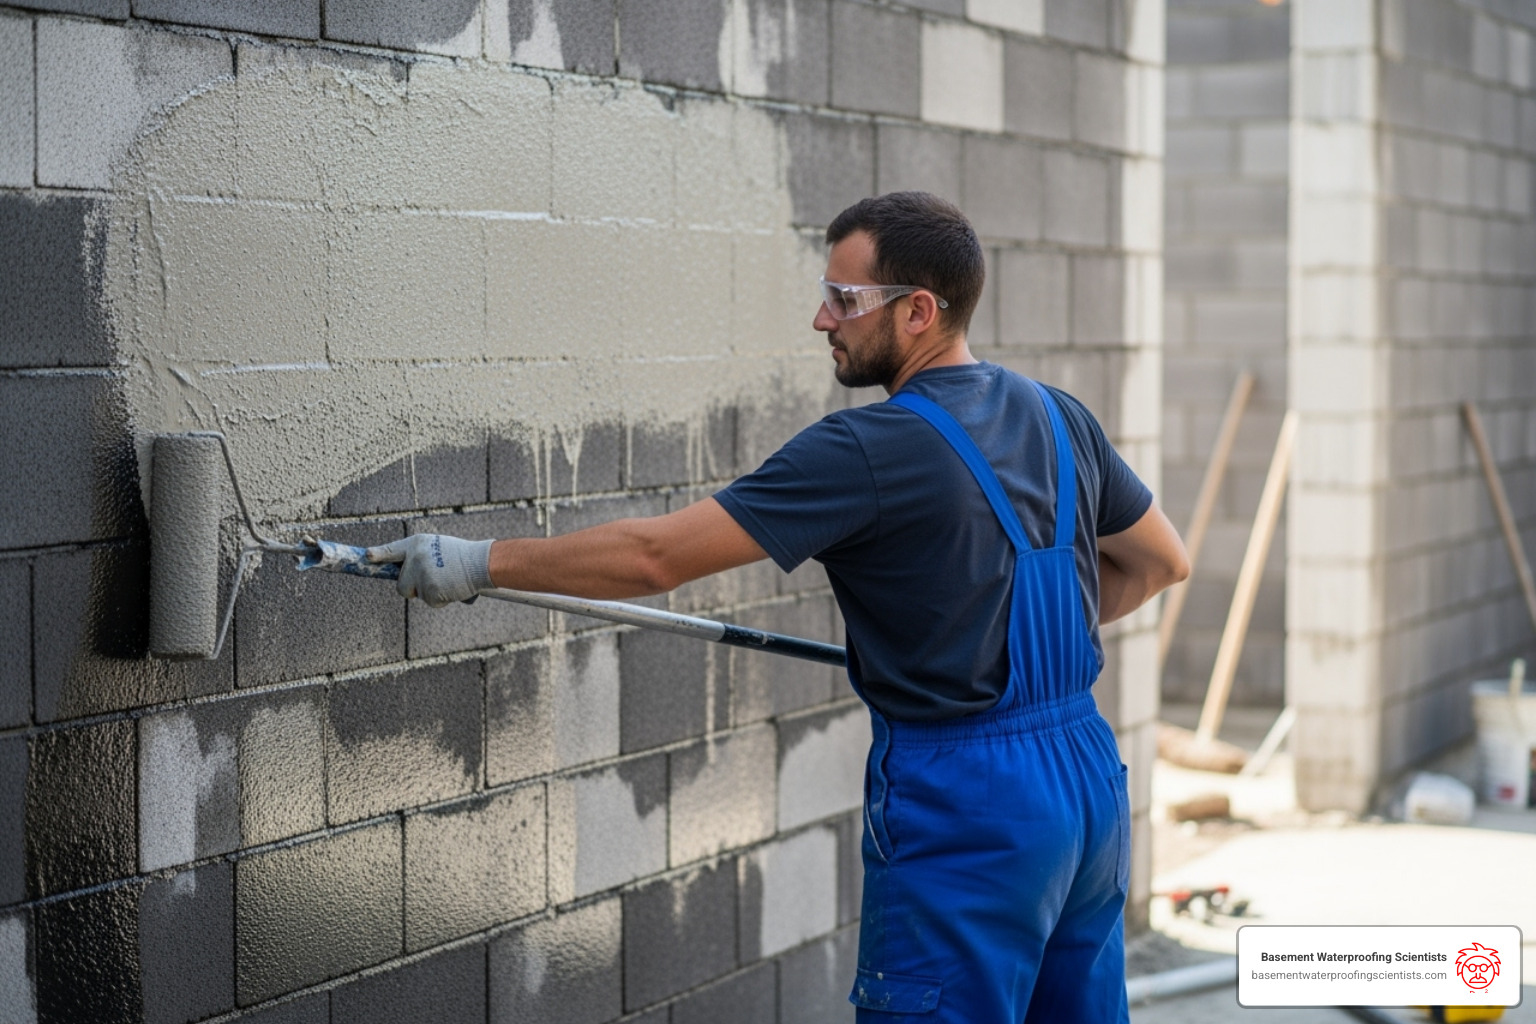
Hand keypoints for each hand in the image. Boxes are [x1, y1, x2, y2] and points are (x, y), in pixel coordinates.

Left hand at [366, 534, 493, 607]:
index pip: (391, 551)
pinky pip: (431, 602)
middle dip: (412, 588)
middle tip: (432, 581)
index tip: (367, 556)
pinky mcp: (429, 591)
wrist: (480, 563)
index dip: (378, 555)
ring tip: (447, 580)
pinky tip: (452, 588)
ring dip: (429, 593)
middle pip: (401, 585)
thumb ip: (419, 556)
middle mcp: (414, 558)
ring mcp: (421, 575)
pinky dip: (441, 600)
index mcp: (416, 544)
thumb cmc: (462, 555)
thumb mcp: (437, 548)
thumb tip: (407, 573)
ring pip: (416, 594)